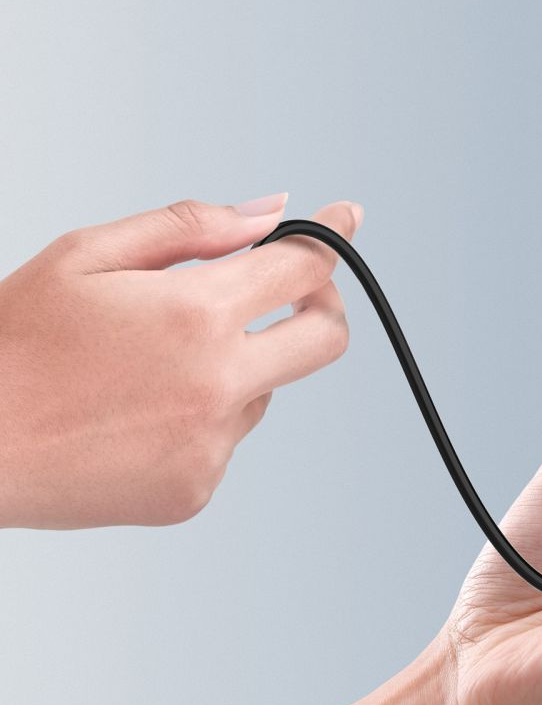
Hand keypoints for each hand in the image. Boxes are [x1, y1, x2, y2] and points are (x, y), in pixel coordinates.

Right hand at [0, 195, 362, 528]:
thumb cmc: (13, 344)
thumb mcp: (88, 256)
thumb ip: (191, 228)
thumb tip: (270, 213)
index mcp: (195, 314)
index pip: (304, 266)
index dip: (333, 236)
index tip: (345, 219)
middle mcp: (219, 385)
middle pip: (326, 338)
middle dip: (320, 304)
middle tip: (289, 291)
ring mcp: (212, 446)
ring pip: (266, 390)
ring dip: (237, 366)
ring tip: (151, 368)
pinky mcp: (196, 491)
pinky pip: (227, 439)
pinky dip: (204, 418)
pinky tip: (138, 414)